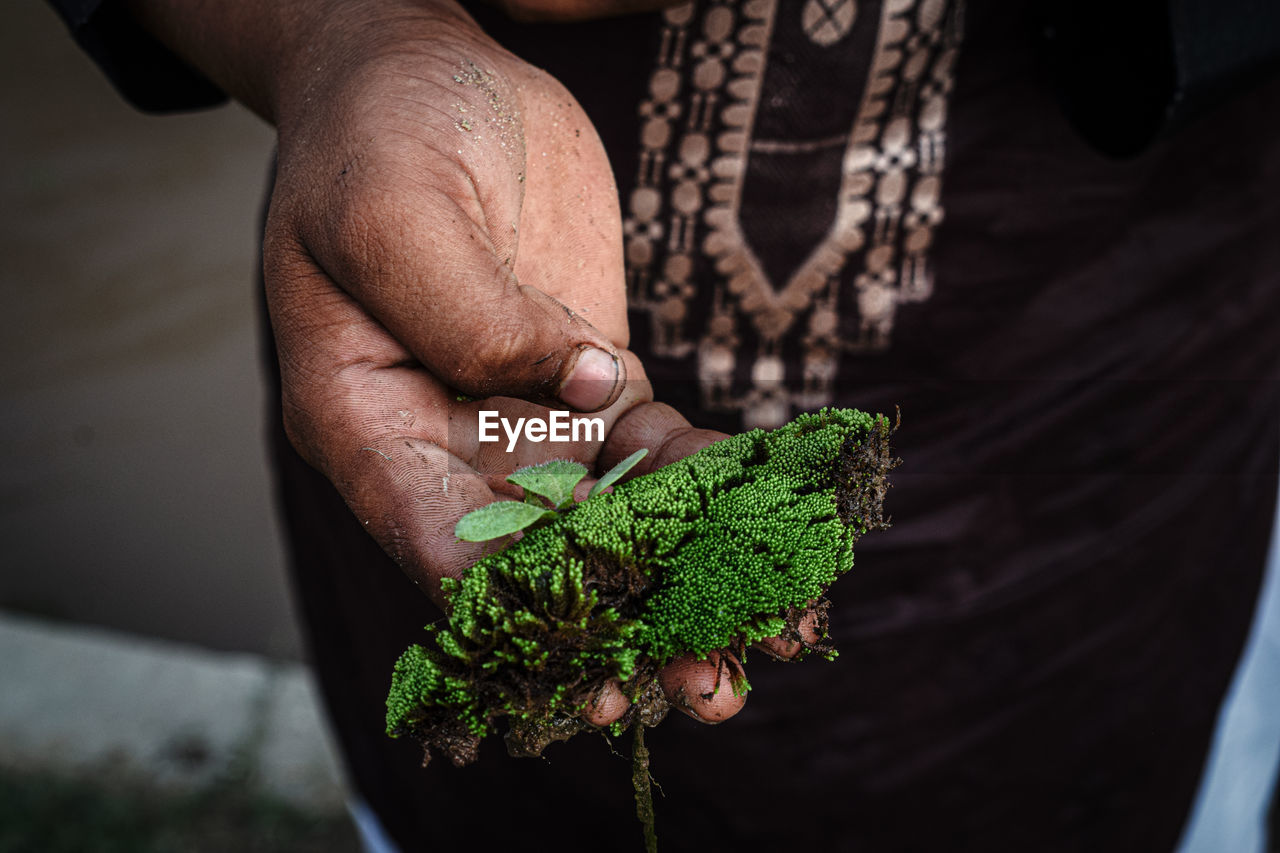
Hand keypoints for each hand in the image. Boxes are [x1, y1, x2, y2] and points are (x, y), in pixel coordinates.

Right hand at [128, 0, 807, 726]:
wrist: (419, 69)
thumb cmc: (374, 130)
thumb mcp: (392, 211)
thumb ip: (468, 311)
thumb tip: (581, 390)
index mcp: (365, 427)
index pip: (437, 553)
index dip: (520, 622)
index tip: (602, 669)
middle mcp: (443, 442)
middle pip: (535, 563)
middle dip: (627, 627)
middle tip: (714, 683)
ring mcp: (521, 414)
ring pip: (609, 520)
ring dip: (688, 575)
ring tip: (774, 631)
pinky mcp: (585, 377)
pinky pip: (654, 448)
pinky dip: (713, 483)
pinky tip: (774, 516)